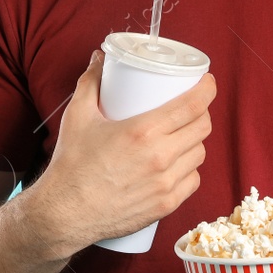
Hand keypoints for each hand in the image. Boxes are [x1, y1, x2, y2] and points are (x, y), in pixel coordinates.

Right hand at [27, 50, 214, 255]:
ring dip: (195, 141)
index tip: (208, 82)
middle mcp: (160, 157)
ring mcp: (166, 184)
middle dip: (202, 112)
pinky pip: (193, 181)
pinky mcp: (166, 206)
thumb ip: (90, 82)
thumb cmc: (71, 165)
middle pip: (201, 127)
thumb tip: (99, 59)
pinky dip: (190, 169)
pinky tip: (180, 163)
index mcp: (144, 131)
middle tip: (192, 107)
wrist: (65, 213)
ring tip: (184, 135)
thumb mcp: (78, 116)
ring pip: (199, 154)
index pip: (193, 105)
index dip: (207, 89)